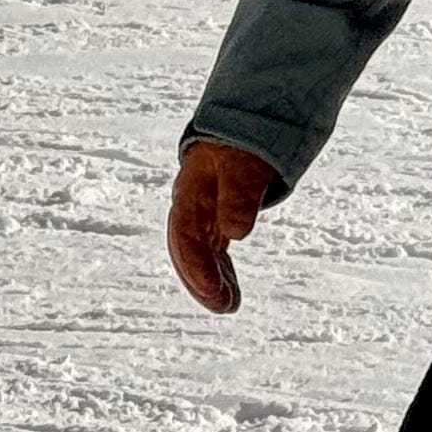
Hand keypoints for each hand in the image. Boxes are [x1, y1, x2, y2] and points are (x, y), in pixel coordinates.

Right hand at [168, 141, 271, 313]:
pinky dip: (220, 271)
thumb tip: (237, 233)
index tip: (215, 291)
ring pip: (200, 255)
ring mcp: (201, 215)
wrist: (239, 125)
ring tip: (229, 305)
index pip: (187, 237)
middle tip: (224, 306)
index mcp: (191, 193)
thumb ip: (240, 195)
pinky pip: (212, 251)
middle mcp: (191, 207)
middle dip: (202, 282)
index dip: (198, 267)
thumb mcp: (244, 165)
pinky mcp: (214, 220)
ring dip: (211, 281)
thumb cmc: (241, 143)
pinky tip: (229, 290)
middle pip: (188, 251)